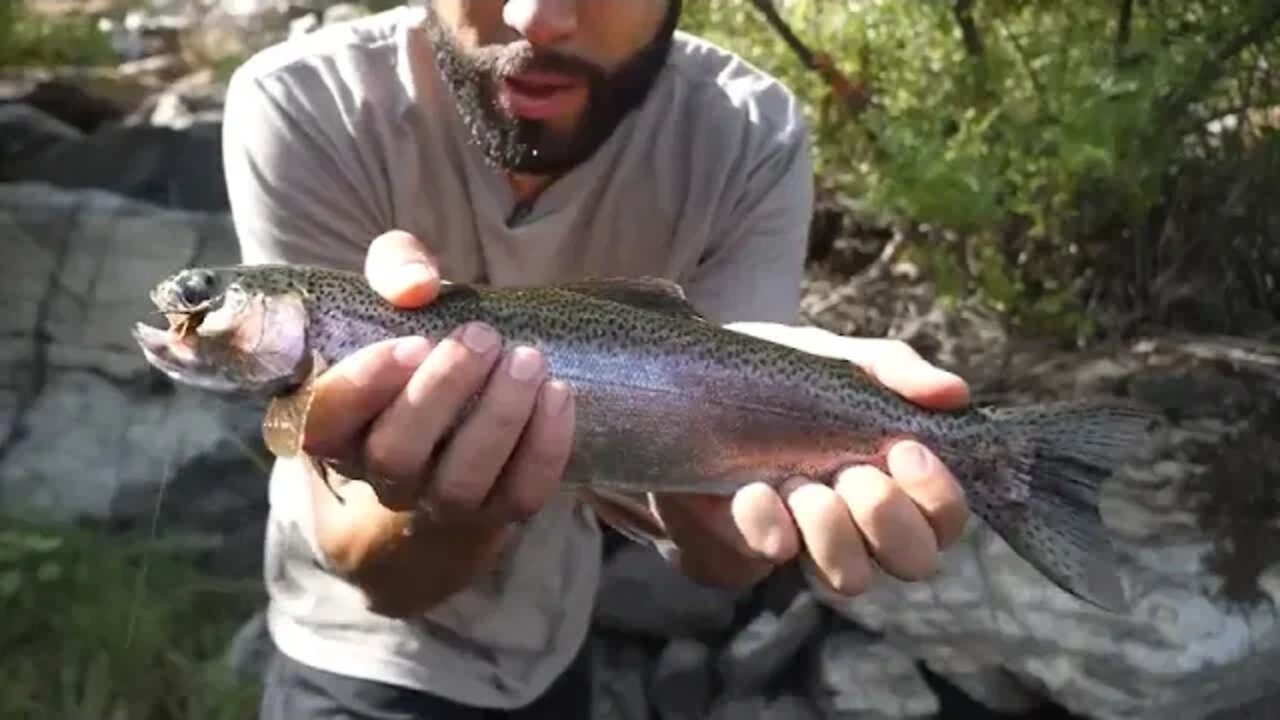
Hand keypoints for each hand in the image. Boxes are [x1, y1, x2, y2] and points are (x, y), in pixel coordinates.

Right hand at [300, 230, 575, 532]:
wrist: (458, 416)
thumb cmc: (417, 348)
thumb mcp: (395, 293)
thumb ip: (394, 267)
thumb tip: (417, 285)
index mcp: (337, 426)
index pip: (325, 422)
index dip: (365, 386)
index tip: (413, 342)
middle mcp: (380, 475)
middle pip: (395, 455)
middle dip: (442, 393)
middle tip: (482, 336)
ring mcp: (437, 502)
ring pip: (459, 483)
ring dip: (498, 418)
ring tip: (528, 360)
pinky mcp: (496, 513)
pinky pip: (520, 495)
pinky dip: (544, 448)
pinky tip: (558, 394)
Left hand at [650, 324, 971, 595]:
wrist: (674, 388)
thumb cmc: (770, 379)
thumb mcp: (831, 358)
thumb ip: (893, 369)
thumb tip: (955, 393)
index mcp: (889, 481)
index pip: (944, 520)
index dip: (938, 497)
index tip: (904, 449)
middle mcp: (854, 526)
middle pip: (912, 563)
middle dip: (887, 519)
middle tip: (853, 475)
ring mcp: (798, 547)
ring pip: (849, 580)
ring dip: (832, 531)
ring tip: (801, 485)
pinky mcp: (739, 556)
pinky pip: (764, 565)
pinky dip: (765, 527)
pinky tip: (751, 491)